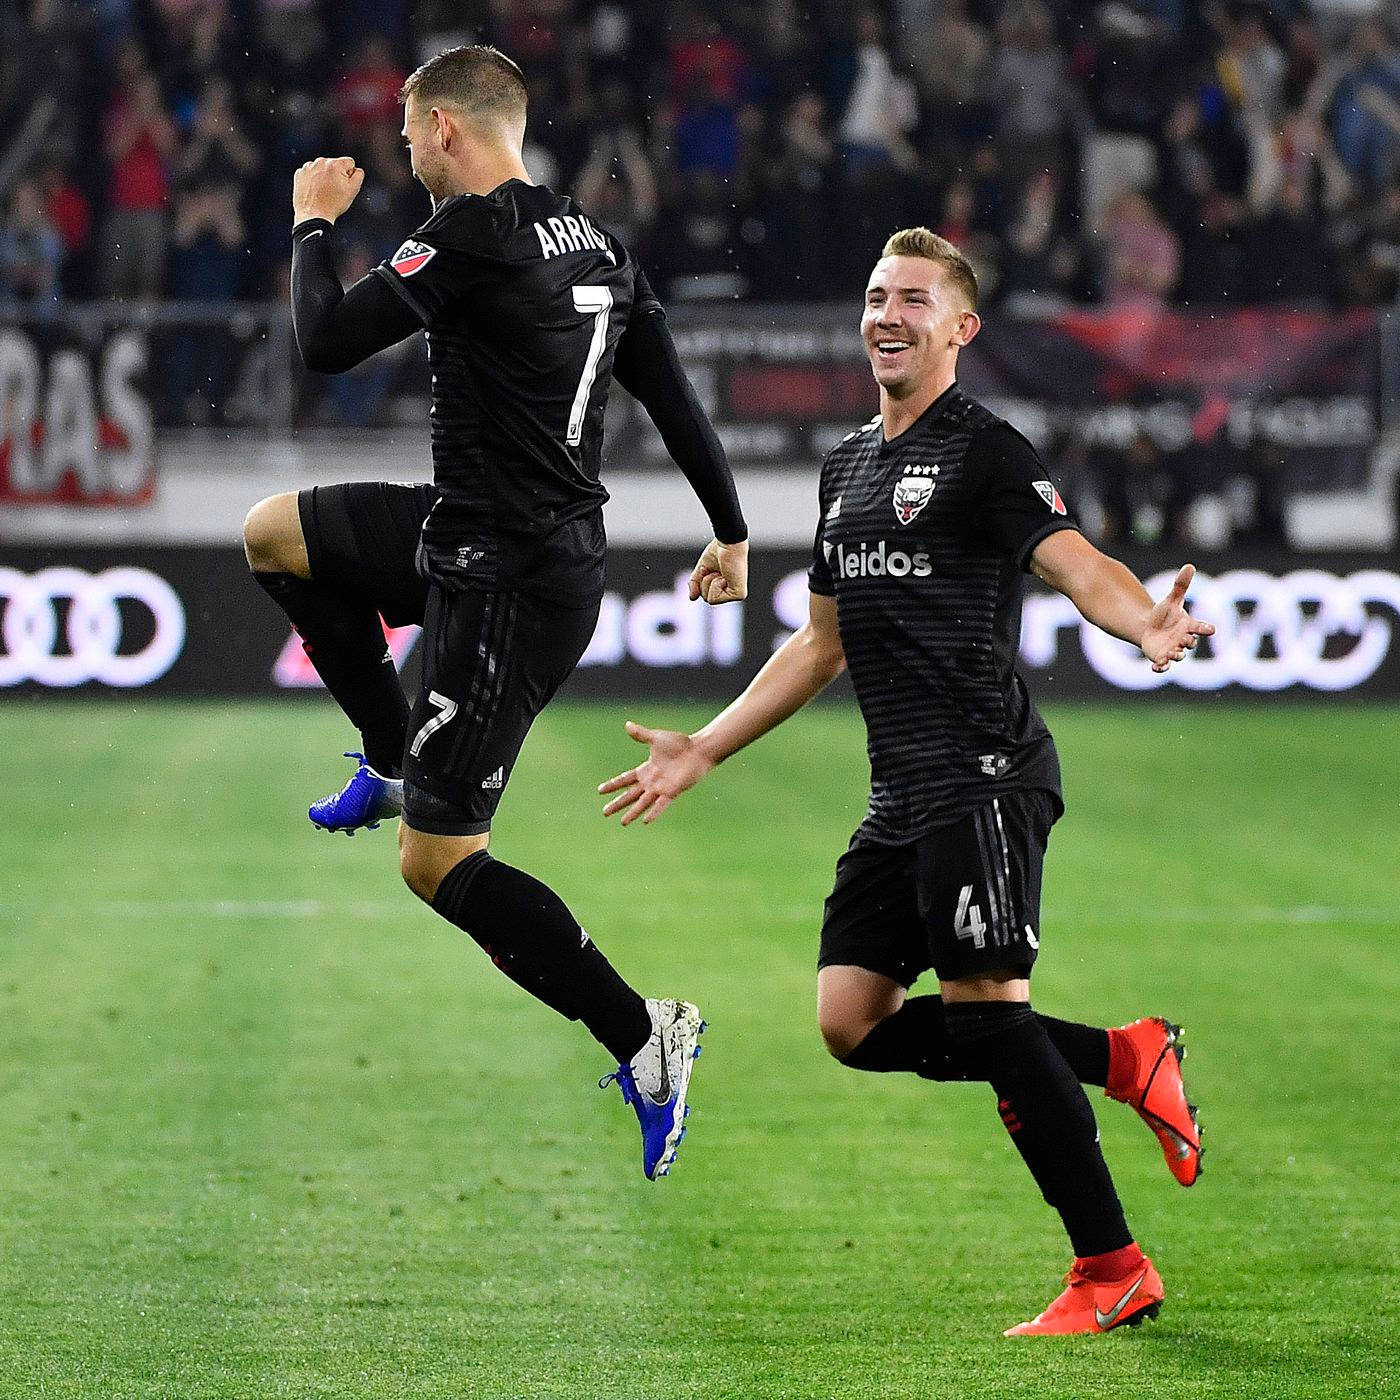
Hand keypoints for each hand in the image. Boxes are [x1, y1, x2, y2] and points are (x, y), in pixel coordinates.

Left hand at [292, 157, 363, 226]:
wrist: (313, 216)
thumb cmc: (333, 205)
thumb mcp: (353, 190)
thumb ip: (359, 175)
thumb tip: (356, 169)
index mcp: (335, 164)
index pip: (349, 162)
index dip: (350, 174)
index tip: (344, 185)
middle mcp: (321, 162)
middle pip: (334, 164)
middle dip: (336, 175)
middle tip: (334, 191)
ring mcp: (308, 167)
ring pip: (321, 168)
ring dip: (324, 177)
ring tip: (324, 192)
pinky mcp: (299, 174)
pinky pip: (310, 173)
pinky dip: (312, 180)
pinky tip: (315, 191)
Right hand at [599, 722, 714, 825]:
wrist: (698, 750)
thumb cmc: (679, 743)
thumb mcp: (655, 738)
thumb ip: (641, 735)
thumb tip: (627, 725)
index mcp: (646, 770)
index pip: (625, 779)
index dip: (613, 785)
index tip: (600, 791)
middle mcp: (651, 782)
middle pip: (630, 795)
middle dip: (617, 803)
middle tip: (604, 813)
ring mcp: (661, 788)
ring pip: (642, 803)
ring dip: (632, 812)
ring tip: (622, 823)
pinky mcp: (672, 791)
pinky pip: (661, 804)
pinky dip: (654, 812)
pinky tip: (645, 820)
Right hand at [688, 538, 747, 604]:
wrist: (728, 543)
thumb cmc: (718, 552)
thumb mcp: (702, 569)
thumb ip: (696, 584)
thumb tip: (692, 598)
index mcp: (725, 586)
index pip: (705, 594)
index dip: (701, 581)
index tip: (709, 568)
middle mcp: (731, 591)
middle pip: (706, 599)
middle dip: (705, 582)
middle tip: (715, 570)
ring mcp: (736, 594)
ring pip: (710, 600)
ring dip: (710, 582)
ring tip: (721, 572)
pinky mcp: (739, 594)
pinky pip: (715, 599)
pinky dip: (715, 585)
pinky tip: (725, 576)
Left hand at [1141, 564, 1215, 671]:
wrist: (1149, 627)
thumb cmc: (1164, 614)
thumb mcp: (1171, 599)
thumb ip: (1181, 585)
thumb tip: (1189, 566)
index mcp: (1189, 626)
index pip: (1201, 627)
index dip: (1206, 628)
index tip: (1211, 629)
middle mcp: (1184, 640)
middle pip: (1190, 643)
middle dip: (1188, 642)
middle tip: (1185, 640)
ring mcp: (1173, 650)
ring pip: (1178, 656)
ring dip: (1177, 655)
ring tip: (1173, 654)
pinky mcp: (1161, 658)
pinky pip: (1163, 666)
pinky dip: (1161, 668)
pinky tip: (1156, 667)